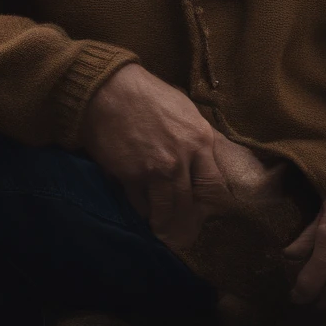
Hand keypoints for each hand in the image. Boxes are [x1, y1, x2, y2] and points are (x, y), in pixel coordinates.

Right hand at [79, 63, 235, 248]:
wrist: (109, 91)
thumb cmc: (148, 96)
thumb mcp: (185, 110)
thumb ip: (198, 139)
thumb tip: (207, 161)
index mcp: (201, 140)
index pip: (216, 186)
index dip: (213, 204)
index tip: (208, 212)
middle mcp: (182, 159)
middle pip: (191, 205)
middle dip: (187, 223)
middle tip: (184, 234)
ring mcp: (156, 171)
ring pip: (166, 211)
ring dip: (164, 223)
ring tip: (163, 231)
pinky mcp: (131, 177)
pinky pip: (141, 205)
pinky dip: (142, 210)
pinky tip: (143, 211)